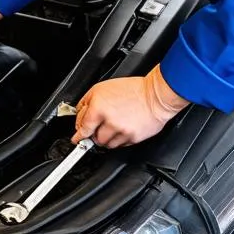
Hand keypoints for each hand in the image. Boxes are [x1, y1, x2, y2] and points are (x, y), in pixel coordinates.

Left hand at [72, 66, 189, 148]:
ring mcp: (121, 131)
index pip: (83, 128)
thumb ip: (87, 102)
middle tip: (101, 127)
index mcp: (98, 107)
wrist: (156, 96)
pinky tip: (124, 128)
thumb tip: (80, 115)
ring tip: (115, 126)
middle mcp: (109, 120)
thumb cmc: (133, 89)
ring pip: (107, 144)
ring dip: (107, 138)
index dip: (79, 134)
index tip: (77, 139)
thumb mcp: (103, 87)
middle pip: (94, 139)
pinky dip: (120, 139)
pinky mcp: (132, 138)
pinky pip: (120, 145)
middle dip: (95, 134)